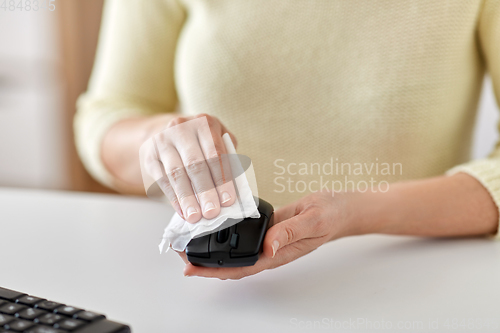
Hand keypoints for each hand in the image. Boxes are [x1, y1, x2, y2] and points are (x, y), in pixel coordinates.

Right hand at [141, 114, 237, 222]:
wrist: (168, 132)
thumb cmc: (200, 141)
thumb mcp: (217, 141)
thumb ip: (228, 160)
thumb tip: (234, 188)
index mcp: (204, 122)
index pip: (215, 154)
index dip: (222, 179)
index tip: (228, 200)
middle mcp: (181, 127)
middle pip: (195, 164)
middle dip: (205, 191)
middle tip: (212, 212)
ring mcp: (162, 140)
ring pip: (176, 173)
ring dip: (187, 198)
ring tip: (195, 216)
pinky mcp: (149, 155)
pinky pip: (162, 180)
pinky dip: (174, 198)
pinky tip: (183, 211)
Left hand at [182, 191, 350, 278]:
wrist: (339, 208)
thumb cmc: (329, 215)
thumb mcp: (312, 219)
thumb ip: (290, 231)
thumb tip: (269, 246)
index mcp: (278, 253)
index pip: (241, 268)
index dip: (214, 272)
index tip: (191, 269)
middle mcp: (269, 250)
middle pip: (232, 264)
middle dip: (204, 263)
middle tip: (179, 253)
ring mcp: (267, 240)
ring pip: (235, 251)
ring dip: (212, 250)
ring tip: (188, 243)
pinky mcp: (267, 228)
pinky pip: (243, 235)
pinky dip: (225, 234)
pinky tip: (213, 227)